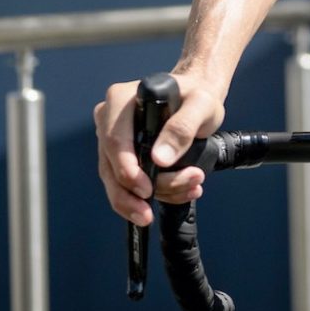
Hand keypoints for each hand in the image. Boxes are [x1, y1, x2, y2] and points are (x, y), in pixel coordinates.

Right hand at [94, 70, 225, 226]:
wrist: (196, 101)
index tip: (146, 190)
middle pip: (110, 167)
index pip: (115, 141)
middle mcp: (109, 120)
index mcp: (120, 101)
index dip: (127, 170)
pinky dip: (154, 195)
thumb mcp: (200, 105)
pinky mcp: (121, 158)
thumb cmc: (196, 96)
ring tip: (188, 190)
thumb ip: (182, 127)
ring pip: (117, 181)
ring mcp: (112, 140)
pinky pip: (128, 185)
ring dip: (148, 197)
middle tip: (149, 214)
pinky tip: (179, 193)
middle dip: (133, 195)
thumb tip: (160, 159)